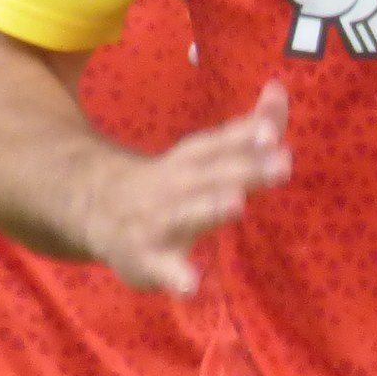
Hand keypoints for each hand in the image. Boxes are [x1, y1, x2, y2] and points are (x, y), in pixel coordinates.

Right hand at [80, 83, 288, 294]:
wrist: (94, 208)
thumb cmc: (169, 183)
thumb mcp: (203, 154)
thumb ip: (246, 130)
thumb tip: (279, 89)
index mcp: (191, 160)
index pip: (220, 143)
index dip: (245, 136)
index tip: (273, 131)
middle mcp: (174, 184)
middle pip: (211, 174)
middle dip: (244, 169)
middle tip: (282, 163)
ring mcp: (158, 221)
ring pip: (186, 213)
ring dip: (210, 207)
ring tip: (237, 203)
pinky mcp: (147, 259)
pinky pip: (162, 269)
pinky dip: (175, 277)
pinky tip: (191, 286)